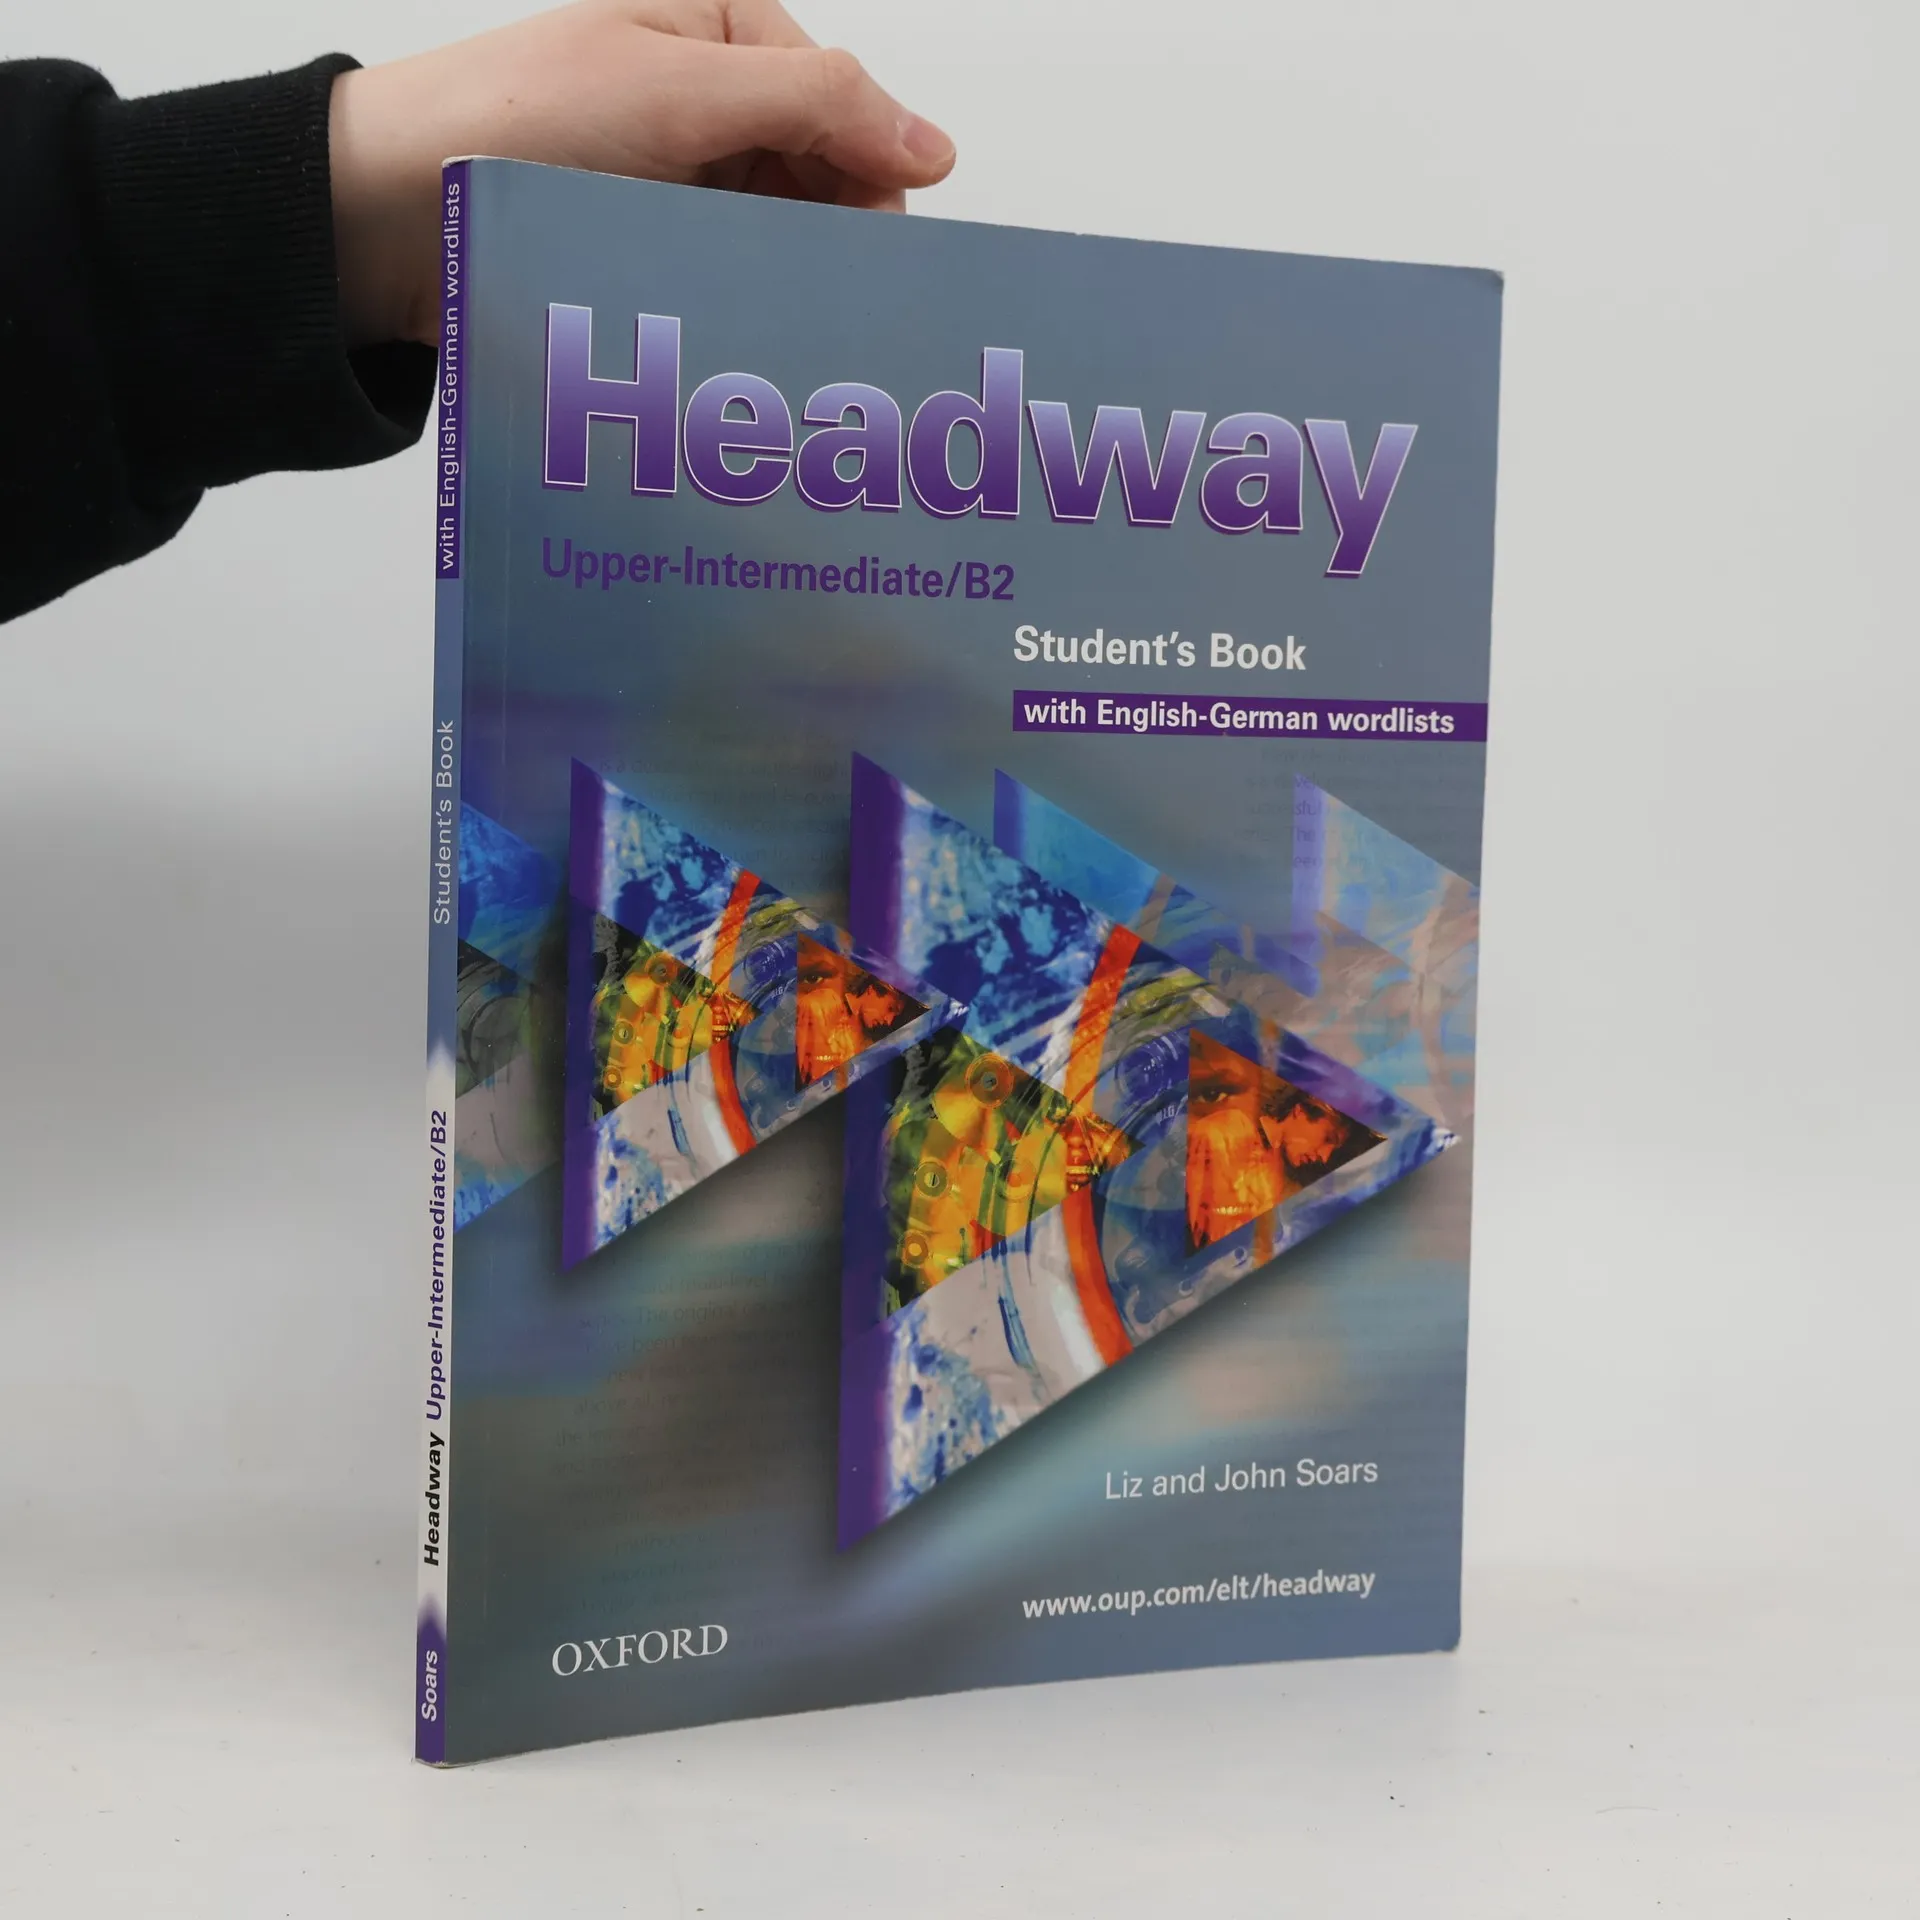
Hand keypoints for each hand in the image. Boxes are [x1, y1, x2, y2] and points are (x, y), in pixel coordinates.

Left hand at [328, 0, 955, 346]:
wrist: (386, 214)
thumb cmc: (510, 123)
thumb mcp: (680, 88)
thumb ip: (818, 105)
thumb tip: (934, 144)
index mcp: (714, 29)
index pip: (838, 100)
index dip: (872, 167)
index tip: (885, 241)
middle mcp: (700, 102)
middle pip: (816, 173)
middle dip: (833, 229)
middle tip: (844, 297)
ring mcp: (675, 181)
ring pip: (776, 235)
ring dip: (788, 276)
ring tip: (795, 322)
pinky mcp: (647, 250)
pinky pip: (727, 278)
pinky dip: (744, 303)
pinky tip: (750, 332)